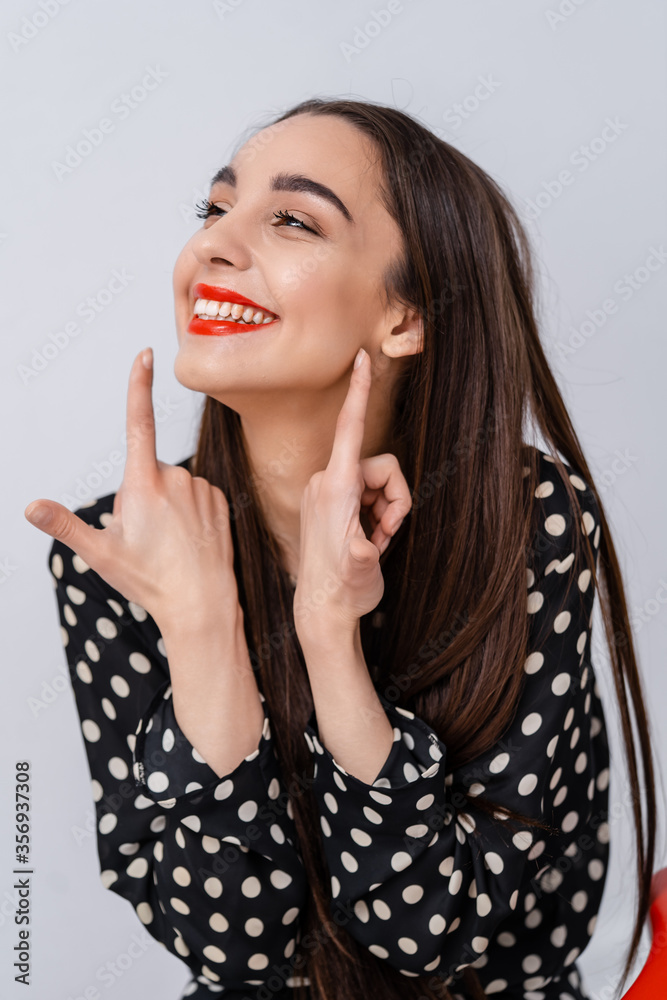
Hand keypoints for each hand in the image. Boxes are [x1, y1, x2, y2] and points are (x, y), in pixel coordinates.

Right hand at [24, 348, 239, 631]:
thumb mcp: (100, 554)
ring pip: (171, 487)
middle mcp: (175, 478)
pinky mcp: (220, 499)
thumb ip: (64, 525)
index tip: (146, 354)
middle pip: (145, 473)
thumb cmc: (151, 581)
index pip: (138, 422)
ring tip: (169, 544)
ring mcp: (200, 488)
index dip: (138, 385)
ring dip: (165, 507)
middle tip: (145, 538)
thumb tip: (31, 508)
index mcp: (143, 484)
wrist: (203, 604)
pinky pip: (195, 496)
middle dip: (139, 497)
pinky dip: (189, 512)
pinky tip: (189, 540)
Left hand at [294, 347, 411, 642]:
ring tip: (376, 541)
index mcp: (333, 488)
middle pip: (382, 466)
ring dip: (388, 511)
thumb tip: (363, 548)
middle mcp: (328, 484)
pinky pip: (370, 495)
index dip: (358, 393)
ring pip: (380, 482)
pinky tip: (369, 541)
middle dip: (396, 499)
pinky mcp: (334, 506)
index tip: (362, 358)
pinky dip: (379, 517)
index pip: (350, 430)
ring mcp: (330, 494)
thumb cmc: (342, 592)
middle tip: (387, 533)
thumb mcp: (357, 573)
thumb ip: (361, 555)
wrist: (323, 614)